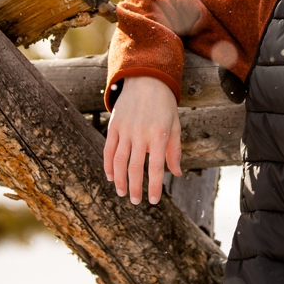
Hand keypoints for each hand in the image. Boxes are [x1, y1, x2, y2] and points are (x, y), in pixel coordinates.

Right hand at [101, 77, 180, 204]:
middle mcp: (140, 135)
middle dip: (135, 187)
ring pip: (118, 161)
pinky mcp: (114, 126)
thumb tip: (176, 173)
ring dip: (120, 180)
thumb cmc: (165, 106)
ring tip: (123, 193)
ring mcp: (125, 130)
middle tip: (136, 202)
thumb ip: (174, 151)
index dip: (154, 186)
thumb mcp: (175, 126)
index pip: (155, 167)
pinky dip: (108, 165)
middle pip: (135, 167)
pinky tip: (111, 177)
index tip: (153, 200)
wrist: (147, 81)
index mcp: (159, 136)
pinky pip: (108, 150)